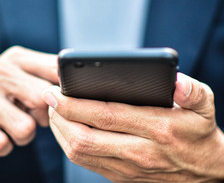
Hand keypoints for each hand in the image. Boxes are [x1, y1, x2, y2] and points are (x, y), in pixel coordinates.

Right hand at [0, 46, 57, 161]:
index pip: (55, 70)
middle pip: (43, 99)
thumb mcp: (23, 78)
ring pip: (25, 128)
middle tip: (33, 118)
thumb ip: (49, 76)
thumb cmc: (1, 96)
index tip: (59, 103)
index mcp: (15, 58)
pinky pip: (1, 144)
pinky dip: (4, 146)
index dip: (64, 93)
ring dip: (24, 137)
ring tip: (12, 127)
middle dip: (43, 117)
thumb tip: (80, 85)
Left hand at [43, 73, 223, 181]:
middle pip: (84, 137)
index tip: (55, 91)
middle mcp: (139, 152)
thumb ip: (193, 91)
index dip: (75, 104)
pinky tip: (65, 127)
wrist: (205, 172)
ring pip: (79, 152)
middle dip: (59, 117)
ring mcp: (127, 167)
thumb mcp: (204, 106)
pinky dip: (68, 144)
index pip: (106, 116)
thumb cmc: (198, 133)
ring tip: (54, 110)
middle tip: (49, 97)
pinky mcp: (119, 176)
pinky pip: (84, 162)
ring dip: (59, 131)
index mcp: (157, 129)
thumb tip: (176, 81)